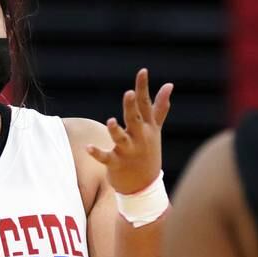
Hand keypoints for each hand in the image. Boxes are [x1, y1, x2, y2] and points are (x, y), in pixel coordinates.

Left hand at [88, 68, 173, 193]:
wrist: (145, 185)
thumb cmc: (149, 151)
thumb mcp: (156, 129)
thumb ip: (160, 107)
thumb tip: (169, 85)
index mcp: (147, 127)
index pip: (146, 105)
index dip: (143, 88)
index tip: (142, 71)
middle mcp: (139, 138)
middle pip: (134, 120)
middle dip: (131, 107)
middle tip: (129, 93)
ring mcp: (128, 152)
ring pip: (121, 139)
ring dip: (115, 131)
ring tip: (110, 121)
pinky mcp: (117, 164)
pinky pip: (106, 158)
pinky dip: (97, 153)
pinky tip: (88, 147)